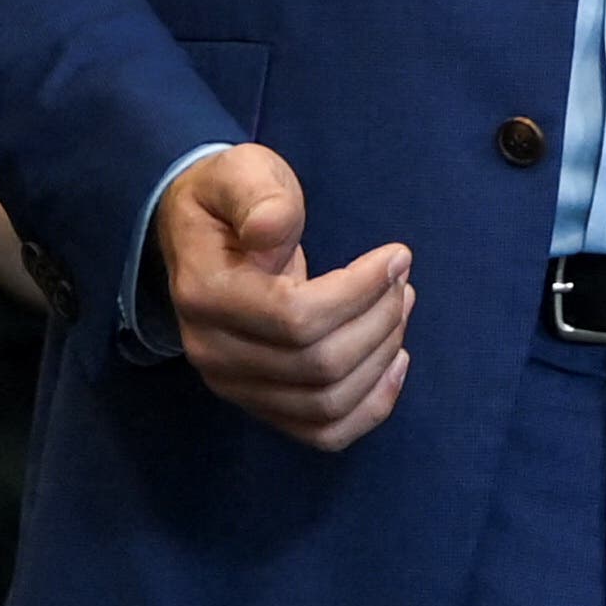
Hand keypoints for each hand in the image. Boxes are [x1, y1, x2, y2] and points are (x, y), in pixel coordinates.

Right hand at [157, 144, 412, 450]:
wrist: (203, 236)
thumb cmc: (231, 200)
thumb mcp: (243, 173)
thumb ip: (261, 198)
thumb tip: (274, 233)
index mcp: (204, 295)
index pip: (295, 318)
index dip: (361, 291)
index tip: (397, 255)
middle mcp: (212, 352)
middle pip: (319, 365)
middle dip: (380, 320)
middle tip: (402, 279)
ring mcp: (235, 385)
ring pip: (326, 403)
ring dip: (382, 357)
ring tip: (401, 306)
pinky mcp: (261, 402)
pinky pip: (322, 432)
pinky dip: (370, 408)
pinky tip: (396, 362)